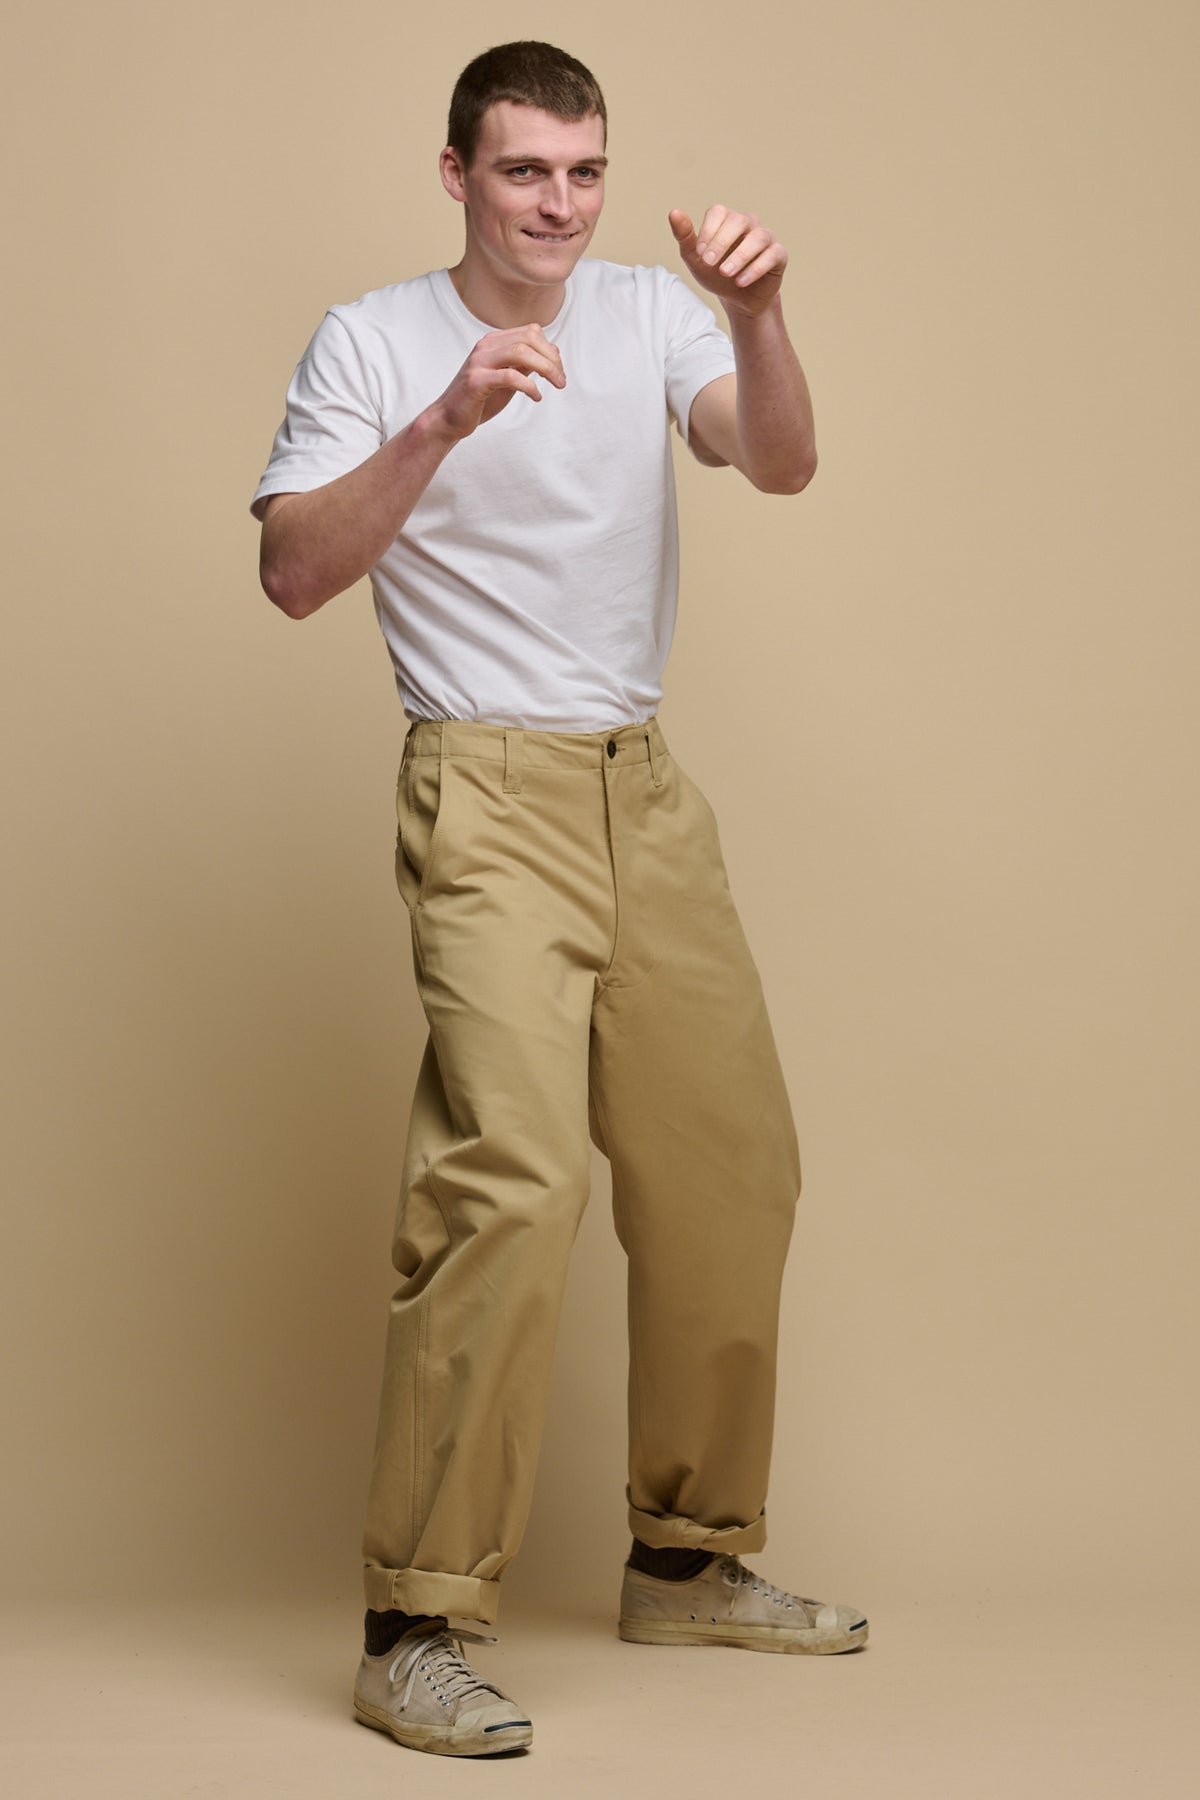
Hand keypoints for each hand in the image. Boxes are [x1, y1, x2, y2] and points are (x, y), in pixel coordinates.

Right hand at [432, 324, 565, 440]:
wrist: (448, 419)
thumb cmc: (479, 400)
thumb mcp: (508, 378)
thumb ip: (526, 365)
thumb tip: (553, 353)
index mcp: (494, 342)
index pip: (531, 332)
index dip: (550, 350)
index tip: (559, 371)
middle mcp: (486, 346)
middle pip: (529, 338)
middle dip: (552, 359)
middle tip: (561, 381)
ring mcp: (479, 362)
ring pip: (521, 352)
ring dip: (546, 369)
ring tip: (556, 385)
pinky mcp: (476, 381)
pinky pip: (510, 376)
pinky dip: (529, 386)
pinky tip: (536, 397)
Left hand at [668, 205, 786, 315]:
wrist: (739, 300)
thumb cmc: (716, 275)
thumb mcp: (696, 259)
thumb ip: (685, 237)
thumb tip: (674, 212)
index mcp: (727, 220)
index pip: (718, 213)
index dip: (708, 230)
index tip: (700, 254)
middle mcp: (748, 224)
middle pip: (738, 221)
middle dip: (721, 242)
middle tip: (709, 263)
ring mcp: (765, 238)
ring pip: (758, 237)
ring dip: (740, 255)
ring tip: (725, 273)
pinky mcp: (778, 255)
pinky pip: (772, 255)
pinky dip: (755, 268)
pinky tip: (741, 282)